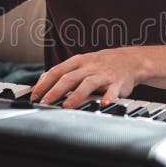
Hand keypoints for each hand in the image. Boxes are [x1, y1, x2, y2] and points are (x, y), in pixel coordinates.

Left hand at [30, 48, 148, 108]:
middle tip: (45, 103)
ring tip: (67, 106)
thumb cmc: (101, 64)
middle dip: (55, 91)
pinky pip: (113, 90)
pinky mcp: (118, 83)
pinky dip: (108, 97)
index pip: (57, 71)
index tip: (35, 96)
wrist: (131, 60)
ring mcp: (103, 74)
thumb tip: (41, 82)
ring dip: (76, 95)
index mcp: (78, 61)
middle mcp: (89, 67)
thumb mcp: (81, 63)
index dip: (45, 84)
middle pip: (69, 78)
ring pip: (88, 84)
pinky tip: (104, 104)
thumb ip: (62, 72)